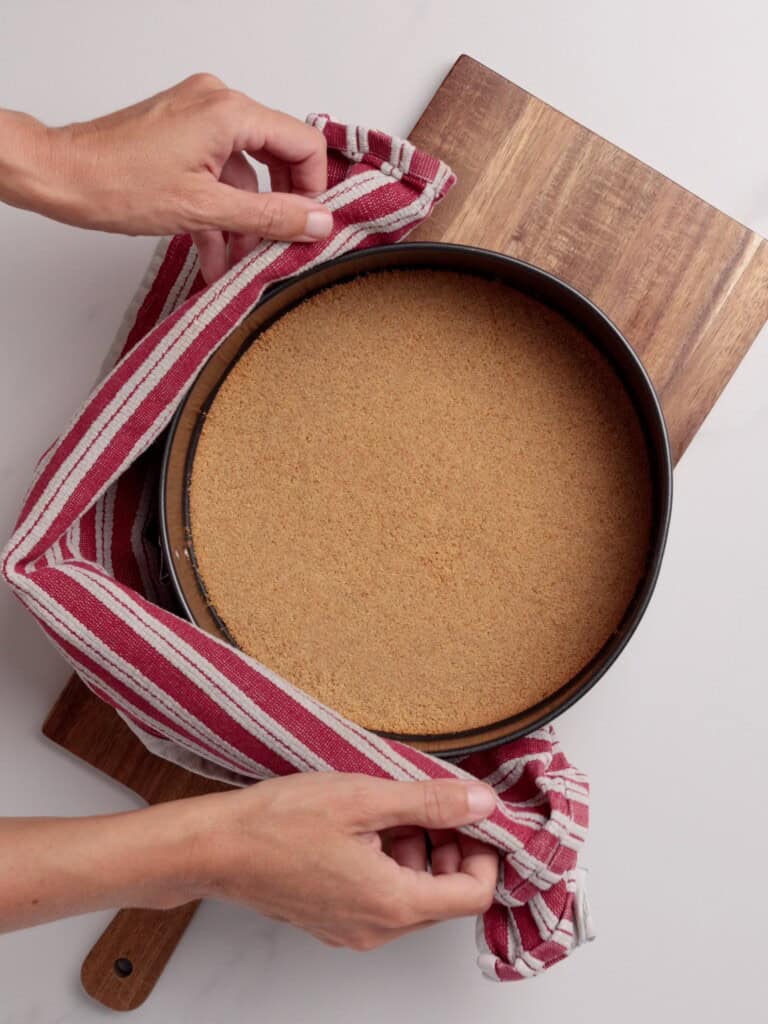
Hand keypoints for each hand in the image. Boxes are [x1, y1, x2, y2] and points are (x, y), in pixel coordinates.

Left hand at [0, 74, 331, 281]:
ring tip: (238, 263)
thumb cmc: (117, 184)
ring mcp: (198, 118)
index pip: (303, 144)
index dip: (313, 189)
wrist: (61, 176)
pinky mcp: (181, 135)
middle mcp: (217, 104)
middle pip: (277, 157)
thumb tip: (317, 221)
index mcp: (230, 112)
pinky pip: (218, 172)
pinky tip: (215, 253)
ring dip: (245, 220)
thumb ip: (269, 215)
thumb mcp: (205, 209)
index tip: (308, 226)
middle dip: (277, 208)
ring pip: (245, 172)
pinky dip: (220, 211)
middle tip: (279, 246)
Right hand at [194, 773, 499, 949]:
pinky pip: (381, 897)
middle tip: (423, 805)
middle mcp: (377, 929)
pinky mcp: (333, 921)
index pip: (474, 894)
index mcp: (392, 903)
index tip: (470, 816)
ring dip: (415, 851)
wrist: (215, 847)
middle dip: (446, 847)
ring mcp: (353, 929)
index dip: (483, 851)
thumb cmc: (279, 822)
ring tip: (384, 810)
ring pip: (413, 895)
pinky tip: (361, 826)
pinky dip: (387, 862)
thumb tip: (482, 803)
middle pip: (445, 896)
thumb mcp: (365, 797)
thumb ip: (431, 802)